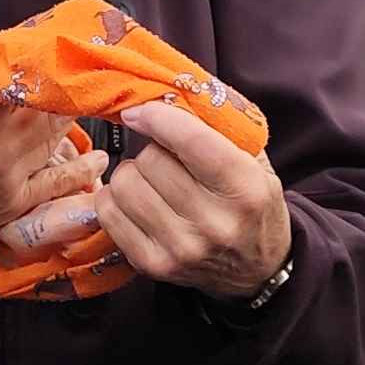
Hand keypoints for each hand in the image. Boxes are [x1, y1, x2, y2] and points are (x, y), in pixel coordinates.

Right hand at [0, 17, 105, 257]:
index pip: (18, 75)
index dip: (34, 56)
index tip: (45, 38)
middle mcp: (0, 143)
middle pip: (46, 103)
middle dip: (59, 83)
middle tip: (75, 63)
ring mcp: (10, 176)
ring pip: (55, 136)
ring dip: (71, 115)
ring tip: (88, 96)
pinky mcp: (11, 205)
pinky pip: (55, 185)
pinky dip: (80, 171)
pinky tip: (98, 160)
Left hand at [97, 98, 293, 300]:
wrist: (256, 270)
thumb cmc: (253, 207)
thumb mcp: (255, 162)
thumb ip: (219, 129)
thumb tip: (166, 94)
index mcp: (245, 189)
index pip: (191, 140)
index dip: (158, 117)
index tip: (143, 110)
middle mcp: (215, 223)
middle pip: (151, 160)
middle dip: (152, 149)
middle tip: (165, 158)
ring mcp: (181, 248)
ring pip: (124, 184)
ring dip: (132, 174)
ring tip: (152, 181)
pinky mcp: (152, 265)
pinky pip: (108, 212)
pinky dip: (115, 198)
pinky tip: (137, 200)